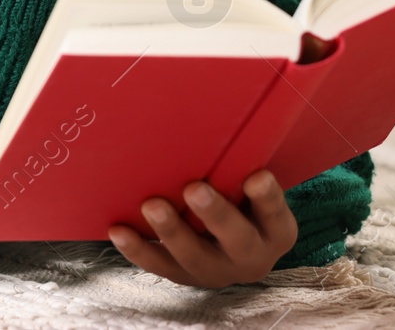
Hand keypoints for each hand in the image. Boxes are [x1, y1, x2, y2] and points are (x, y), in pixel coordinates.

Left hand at [108, 169, 297, 287]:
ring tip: (152, 206)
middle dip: (215, 215)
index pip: (276, 214)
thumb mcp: (254, 188)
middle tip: (194, 189)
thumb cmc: (243, 200)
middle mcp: (251, 257)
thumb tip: (224, 118)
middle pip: (237, 239)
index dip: (267, 198)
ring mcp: (216, 271)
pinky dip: (138, 249)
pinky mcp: (184, 276)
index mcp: (275, 232)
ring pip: (195, 258)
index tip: (256, 176)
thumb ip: (244, 166)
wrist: (234, 248)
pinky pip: (160, 265)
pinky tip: (118, 231)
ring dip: (171, 232)